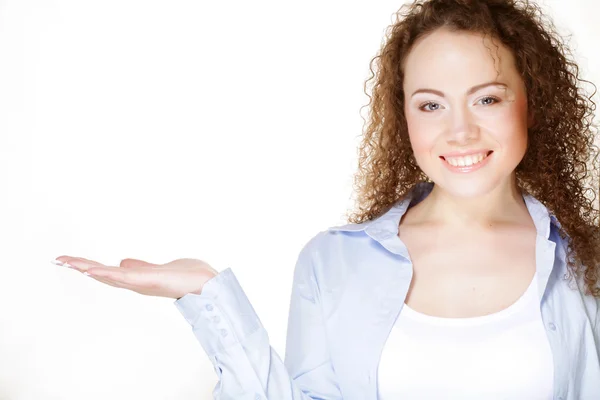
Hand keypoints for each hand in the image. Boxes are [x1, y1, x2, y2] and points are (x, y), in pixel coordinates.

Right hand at [52, 256, 218, 298]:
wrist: (206, 283)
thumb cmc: (186, 276)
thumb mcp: (157, 268)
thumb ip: (139, 267)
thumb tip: (122, 262)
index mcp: (136, 279)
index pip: (107, 272)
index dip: (88, 267)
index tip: (69, 260)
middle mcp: (136, 283)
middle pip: (103, 275)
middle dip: (81, 267)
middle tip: (59, 259)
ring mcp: (141, 283)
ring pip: (109, 276)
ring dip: (88, 268)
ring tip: (69, 262)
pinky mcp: (149, 281)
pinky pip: (124, 277)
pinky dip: (107, 273)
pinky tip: (92, 269)